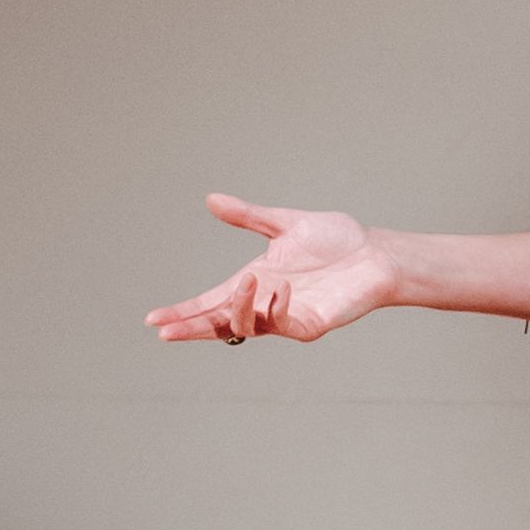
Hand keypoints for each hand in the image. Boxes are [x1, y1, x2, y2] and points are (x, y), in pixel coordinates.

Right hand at [149, 201, 395, 347]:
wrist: (377, 251)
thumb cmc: (337, 240)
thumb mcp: (284, 223)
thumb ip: (248, 216)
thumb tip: (211, 199)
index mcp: (254, 281)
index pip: (209, 302)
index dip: (183, 312)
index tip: (153, 320)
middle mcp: (264, 302)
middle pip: (218, 323)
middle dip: (191, 327)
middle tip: (165, 330)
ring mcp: (285, 316)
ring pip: (245, 326)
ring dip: (237, 306)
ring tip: (248, 280)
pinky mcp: (310, 324)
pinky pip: (282, 323)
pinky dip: (274, 307)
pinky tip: (279, 288)